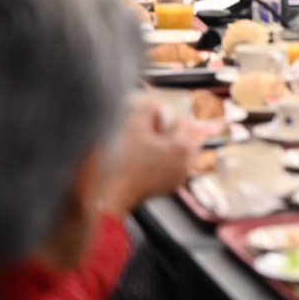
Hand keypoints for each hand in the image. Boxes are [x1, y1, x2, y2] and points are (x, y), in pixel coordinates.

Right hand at [98, 99, 199, 216]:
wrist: (111, 194)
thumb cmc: (122, 163)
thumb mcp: (133, 127)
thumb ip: (148, 110)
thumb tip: (156, 106)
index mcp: (182, 148)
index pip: (182, 121)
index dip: (165, 117)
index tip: (151, 121)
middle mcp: (187, 163)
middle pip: (184, 136)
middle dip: (169, 131)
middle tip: (149, 133)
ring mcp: (180, 176)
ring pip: (180, 151)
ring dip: (166, 145)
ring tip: (146, 147)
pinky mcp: (171, 185)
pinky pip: (174, 165)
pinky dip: (164, 159)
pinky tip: (145, 160)